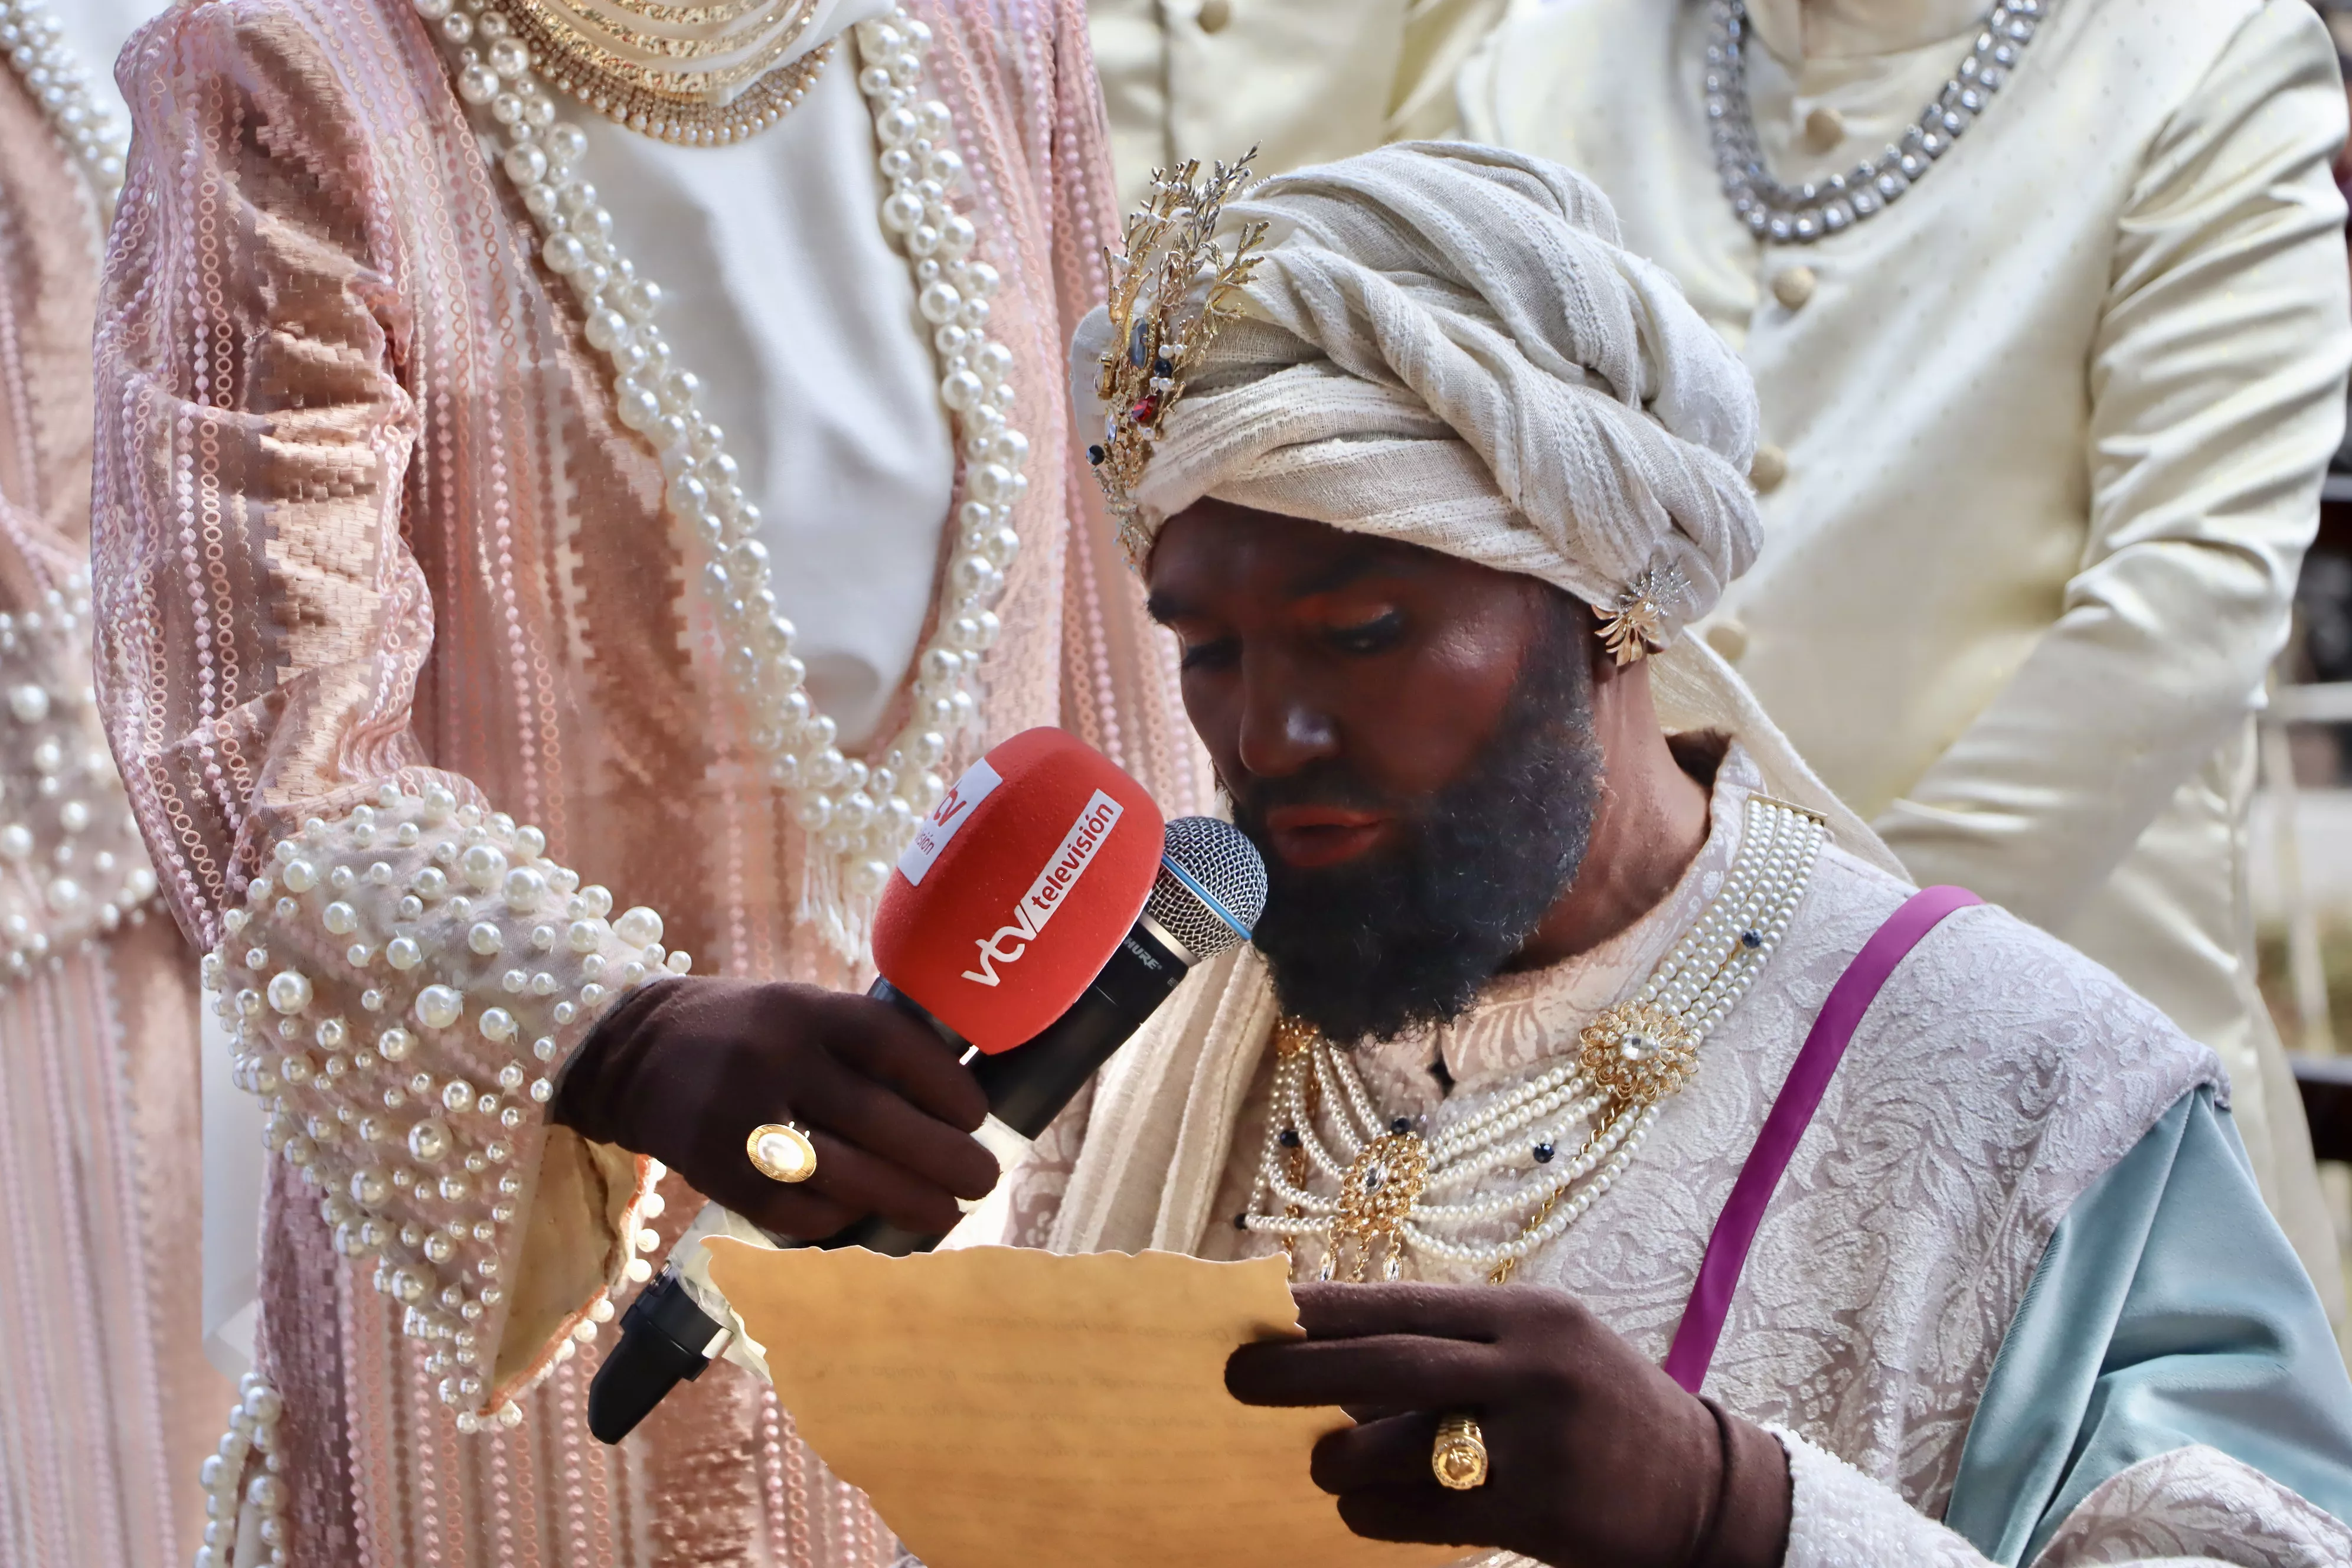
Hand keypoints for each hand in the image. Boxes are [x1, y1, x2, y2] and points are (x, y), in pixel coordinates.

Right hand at [552, 977, 996, 1239]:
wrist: (636, 1054)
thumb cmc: (752, 1035)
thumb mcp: (805, 1010)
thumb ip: (866, 1045)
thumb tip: (956, 1099)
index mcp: (808, 1011)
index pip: (892, 1045)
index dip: (944, 1085)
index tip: (976, 1116)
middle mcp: (776, 1059)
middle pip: (877, 1118)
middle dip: (942, 1157)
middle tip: (983, 1179)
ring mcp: (740, 1118)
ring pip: (839, 1172)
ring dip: (903, 1201)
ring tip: (945, 1214)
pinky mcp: (713, 1170)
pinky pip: (789, 1209)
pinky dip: (836, 1219)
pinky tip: (864, 1218)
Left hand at [1225, 1282, 1788, 1567]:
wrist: (1703, 1489)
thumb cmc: (1596, 1407)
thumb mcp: (1543, 1349)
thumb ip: (1458, 1342)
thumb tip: (1334, 1343)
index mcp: (1528, 1314)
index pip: (1406, 1303)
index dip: (1327, 1309)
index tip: (1263, 1309)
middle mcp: (1533, 1366)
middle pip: (1393, 1362)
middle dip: (1304, 1369)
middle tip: (1239, 1378)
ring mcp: (1539, 1441)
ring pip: (1404, 1444)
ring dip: (1341, 1456)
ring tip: (1317, 1463)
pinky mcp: (1541, 1511)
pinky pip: (1431, 1514)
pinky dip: (1380, 1514)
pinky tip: (1357, 1512)